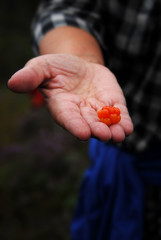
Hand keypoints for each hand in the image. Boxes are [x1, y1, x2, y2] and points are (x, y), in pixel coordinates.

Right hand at [8, 54, 132, 141]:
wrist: (78, 65)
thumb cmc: (57, 68)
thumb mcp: (41, 67)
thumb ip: (30, 76)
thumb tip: (12, 83)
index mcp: (62, 107)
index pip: (68, 119)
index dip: (74, 125)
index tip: (82, 132)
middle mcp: (80, 112)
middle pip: (89, 124)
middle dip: (97, 130)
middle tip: (105, 135)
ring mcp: (97, 109)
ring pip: (105, 123)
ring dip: (113, 130)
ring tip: (119, 135)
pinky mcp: (112, 103)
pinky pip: (119, 114)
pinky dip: (124, 121)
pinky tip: (127, 127)